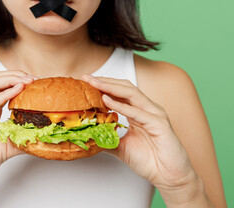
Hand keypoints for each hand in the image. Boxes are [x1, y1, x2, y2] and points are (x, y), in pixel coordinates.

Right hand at [0, 71, 34, 188]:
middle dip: (14, 74)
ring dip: (10, 79)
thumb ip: (22, 138)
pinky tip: (17, 90)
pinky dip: (3, 95)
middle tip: (33, 78)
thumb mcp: (8, 146)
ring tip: (27, 80)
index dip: (17, 79)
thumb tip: (42, 136)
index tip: (36, 82)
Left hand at [82, 74, 210, 205]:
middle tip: (86, 78)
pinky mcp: (159, 124)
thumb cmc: (149, 161)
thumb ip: (106, 139)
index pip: (120, 92)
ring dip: (111, 87)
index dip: (103, 85)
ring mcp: (155, 114)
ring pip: (131, 94)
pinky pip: (138, 112)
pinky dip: (121, 105)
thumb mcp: (120, 147)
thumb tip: (88, 136)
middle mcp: (147, 109)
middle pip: (124, 88)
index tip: (85, 82)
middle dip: (104, 81)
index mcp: (139, 111)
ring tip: (94, 84)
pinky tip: (107, 101)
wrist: (169, 177)